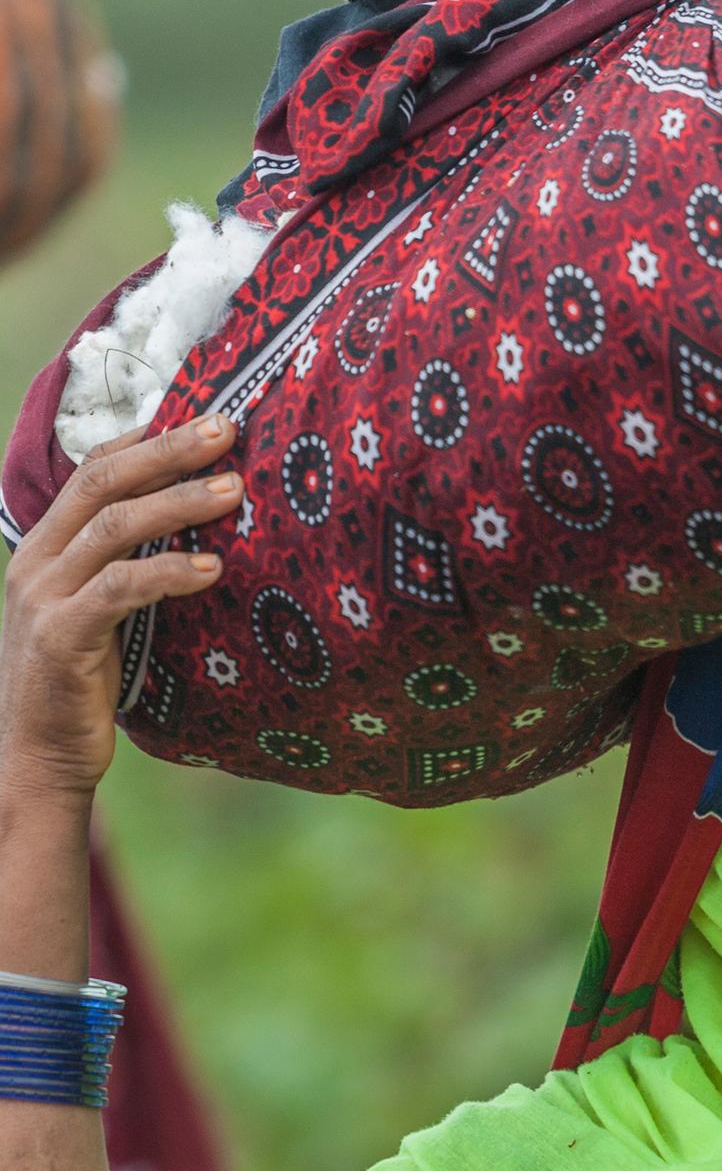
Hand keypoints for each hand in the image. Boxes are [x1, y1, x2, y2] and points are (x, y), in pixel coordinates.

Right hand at [0, 412, 241, 803]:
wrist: (38, 759)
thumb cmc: (86, 685)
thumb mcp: (105, 613)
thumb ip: (131, 568)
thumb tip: (203, 529)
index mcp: (46, 545)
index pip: (94, 470)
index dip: (146, 437)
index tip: (202, 411)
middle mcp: (38, 560)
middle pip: (104, 481)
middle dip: (168, 450)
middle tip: (228, 428)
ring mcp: (44, 597)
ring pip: (114, 527)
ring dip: (179, 503)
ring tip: (235, 490)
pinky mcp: (61, 637)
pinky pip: (119, 590)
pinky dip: (168, 574)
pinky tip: (212, 569)